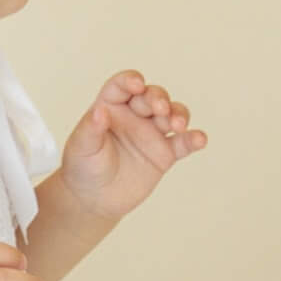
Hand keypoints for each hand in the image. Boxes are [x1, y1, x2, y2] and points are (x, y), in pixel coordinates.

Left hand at [59, 71, 208, 221]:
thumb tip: (99, 111)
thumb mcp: (81, 147)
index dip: (131, 81)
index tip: (137, 85)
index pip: (123, 86)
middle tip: (160, 109)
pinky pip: (182, 143)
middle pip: (152, 96)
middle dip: (159, 98)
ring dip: (178, 114)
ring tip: (178, 124)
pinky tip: (199, 139)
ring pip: (172, 114)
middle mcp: (134, 115)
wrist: (93, 199)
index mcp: (111, 106)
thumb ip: (90, 128)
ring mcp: (152, 133)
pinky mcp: (164, 154)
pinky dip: (193, 139)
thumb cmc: (83, 167)